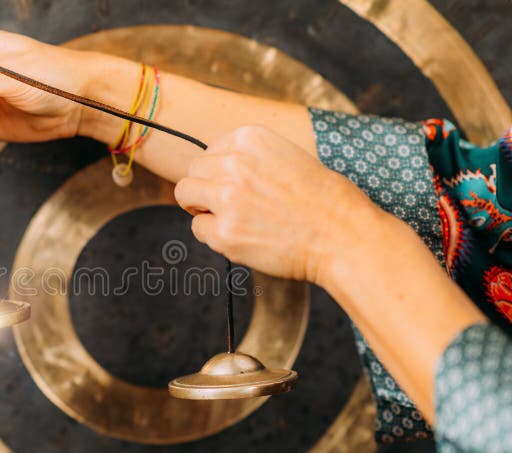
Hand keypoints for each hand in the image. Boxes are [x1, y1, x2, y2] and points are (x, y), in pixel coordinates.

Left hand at [174, 126, 380, 282]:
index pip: (210, 150)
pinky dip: (213, 235)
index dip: (218, 171)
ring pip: (186, 194)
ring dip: (201, 207)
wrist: (343, 235)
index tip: (234, 185)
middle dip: (206, 188)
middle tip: (228, 206)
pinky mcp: (225, 233)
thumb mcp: (288, 156)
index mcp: (251, 138)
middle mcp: (234, 163)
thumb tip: (215, 168)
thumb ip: (251, 158)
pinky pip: (198, 228)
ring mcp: (227, 198)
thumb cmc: (324, 200)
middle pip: (193, 170)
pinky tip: (241, 237)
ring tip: (228, 218)